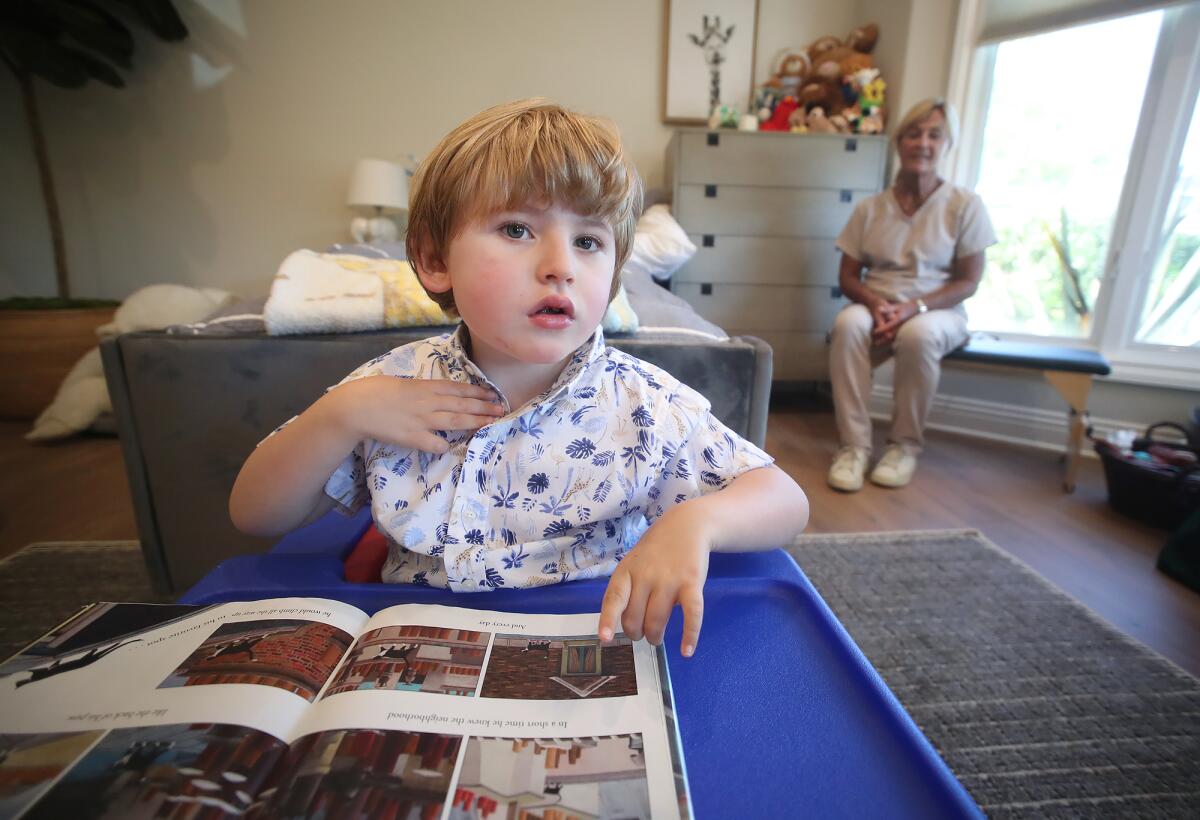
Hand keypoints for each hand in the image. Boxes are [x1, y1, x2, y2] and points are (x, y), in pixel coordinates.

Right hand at [328, 376, 503, 452]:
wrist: (357, 406)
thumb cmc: (376, 391)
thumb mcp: (403, 384)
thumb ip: (421, 390)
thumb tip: (436, 394)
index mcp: (425, 387)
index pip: (458, 389)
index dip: (477, 393)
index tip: (493, 395)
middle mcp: (428, 402)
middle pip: (462, 405)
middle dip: (484, 407)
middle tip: (502, 409)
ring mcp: (422, 420)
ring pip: (455, 420)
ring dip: (476, 422)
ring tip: (492, 422)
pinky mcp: (413, 437)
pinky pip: (435, 443)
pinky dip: (445, 445)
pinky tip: (453, 447)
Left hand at [597, 506, 712, 657]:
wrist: (687, 525)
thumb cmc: (655, 550)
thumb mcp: (633, 563)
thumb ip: (627, 589)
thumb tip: (622, 623)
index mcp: (627, 571)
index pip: (614, 598)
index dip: (608, 619)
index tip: (604, 638)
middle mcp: (646, 575)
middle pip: (635, 617)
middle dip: (636, 633)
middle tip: (641, 635)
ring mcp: (670, 579)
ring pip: (658, 620)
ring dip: (655, 636)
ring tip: (656, 639)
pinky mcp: (692, 583)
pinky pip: (691, 614)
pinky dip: (690, 634)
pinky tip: (687, 651)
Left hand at [871, 300, 918, 345]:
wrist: (919, 309)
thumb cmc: (907, 307)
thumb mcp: (897, 306)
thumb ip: (888, 309)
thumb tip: (878, 309)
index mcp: (898, 320)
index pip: (887, 327)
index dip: (880, 330)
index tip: (874, 332)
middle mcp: (902, 326)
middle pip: (890, 335)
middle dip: (882, 339)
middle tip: (875, 343)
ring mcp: (905, 330)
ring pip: (895, 338)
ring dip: (887, 342)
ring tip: (879, 344)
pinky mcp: (907, 332)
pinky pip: (899, 338)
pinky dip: (893, 341)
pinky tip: (888, 344)